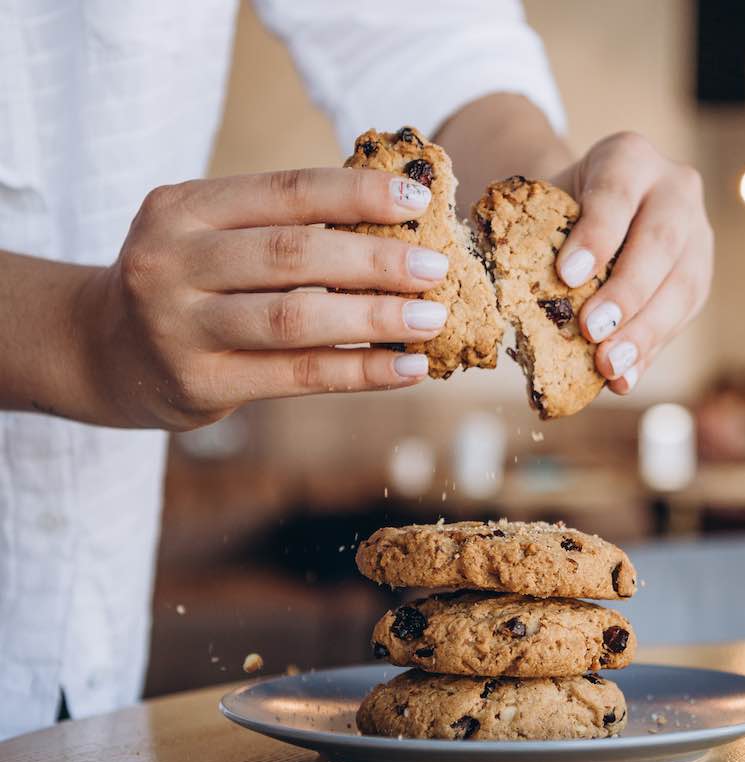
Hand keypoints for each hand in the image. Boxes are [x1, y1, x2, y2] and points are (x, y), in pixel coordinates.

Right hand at [80, 168, 451, 428]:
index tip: (418, 199)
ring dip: (375, 319)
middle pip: (293, 255)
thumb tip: (400, 226)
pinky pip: (296, 375)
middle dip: (375, 261)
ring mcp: (178, 325)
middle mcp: (171, 261)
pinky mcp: (198, 382)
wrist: (103, 350)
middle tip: (436, 268)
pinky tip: (407, 367)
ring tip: (431, 318)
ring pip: (295, 318)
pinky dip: (360, 371)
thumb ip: (282, 227)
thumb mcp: (211, 235)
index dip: (356, 194)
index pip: (285, 192)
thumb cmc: (189, 283)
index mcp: (183, 207)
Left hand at [550, 132, 712, 392]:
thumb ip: (531, 239)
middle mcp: (675, 188)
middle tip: (592, 330)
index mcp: (629, 157)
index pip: (616, 193)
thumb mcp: (544, 205)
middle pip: (660, 241)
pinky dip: (650, 350)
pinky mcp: (701, 276)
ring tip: (609, 366)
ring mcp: (697, 233)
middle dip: (626, 291)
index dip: (596, 235)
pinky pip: (682, 316)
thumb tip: (502, 295)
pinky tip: (624, 377)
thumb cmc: (560, 208)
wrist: (595, 209)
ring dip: (644, 331)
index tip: (568, 275)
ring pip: (682, 284)